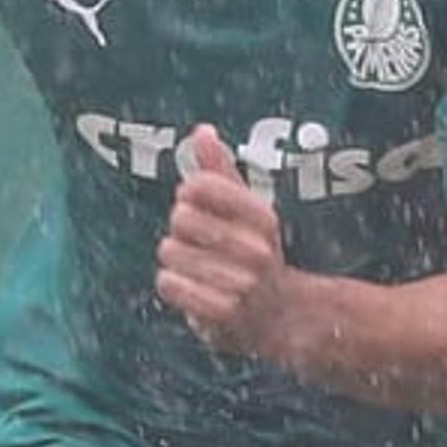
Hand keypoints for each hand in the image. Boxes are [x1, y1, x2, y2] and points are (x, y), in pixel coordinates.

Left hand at [155, 125, 301, 362]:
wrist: (278, 316)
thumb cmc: (253, 252)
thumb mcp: (245, 209)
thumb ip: (220, 170)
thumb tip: (201, 130)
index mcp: (263, 216)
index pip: (199, 185)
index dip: (188, 194)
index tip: (200, 205)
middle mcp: (257, 248)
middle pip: (180, 218)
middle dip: (180, 230)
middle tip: (200, 243)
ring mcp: (242, 282)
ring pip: (169, 251)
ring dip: (175, 260)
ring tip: (198, 269)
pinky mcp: (222, 312)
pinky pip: (169, 284)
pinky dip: (172, 285)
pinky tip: (190, 288)